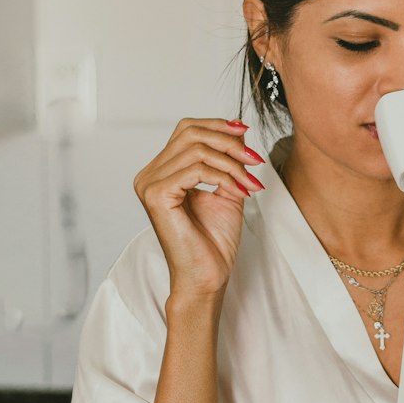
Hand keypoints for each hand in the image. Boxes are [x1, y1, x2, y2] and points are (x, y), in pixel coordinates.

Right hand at [133, 118, 263, 300]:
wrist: (207, 277)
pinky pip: (196, 170)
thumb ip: (228, 160)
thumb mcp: (226, 189)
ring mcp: (149, 184)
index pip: (187, 130)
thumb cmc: (213, 241)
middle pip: (190, 132)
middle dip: (228, 141)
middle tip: (254, 159)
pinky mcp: (156, 196)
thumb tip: (238, 129)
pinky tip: (238, 191)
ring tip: (250, 181)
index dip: (218, 126)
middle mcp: (149, 175)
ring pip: (196, 149)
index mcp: (161, 171)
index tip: (247, 134)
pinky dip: (224, 176)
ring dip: (232, 162)